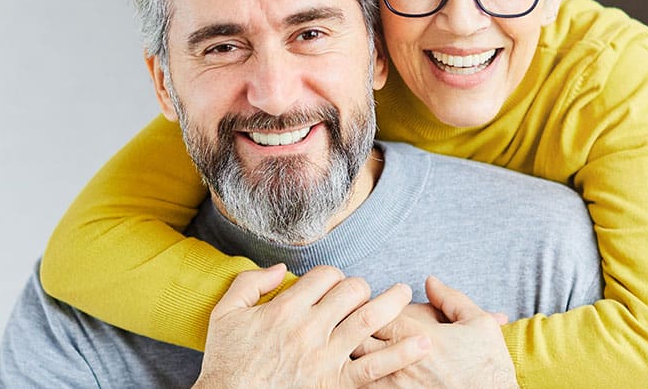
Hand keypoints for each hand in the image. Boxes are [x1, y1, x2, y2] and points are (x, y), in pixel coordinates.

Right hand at [194, 264, 430, 388]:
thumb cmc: (226, 362)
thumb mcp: (225, 313)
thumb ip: (250, 282)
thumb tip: (281, 269)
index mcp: (285, 308)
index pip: (325, 275)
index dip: (333, 276)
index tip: (331, 286)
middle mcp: (309, 328)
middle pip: (351, 291)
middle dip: (360, 287)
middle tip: (362, 294)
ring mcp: (325, 357)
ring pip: (369, 319)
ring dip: (392, 303)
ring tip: (405, 294)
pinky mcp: (334, 384)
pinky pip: (374, 367)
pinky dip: (401, 354)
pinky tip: (422, 343)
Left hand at [362, 276, 518, 388]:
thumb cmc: (488, 366)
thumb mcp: (478, 322)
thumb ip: (450, 298)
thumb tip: (430, 281)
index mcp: (415, 333)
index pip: (373, 311)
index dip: (370, 307)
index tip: (374, 307)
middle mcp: (399, 359)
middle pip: (357, 338)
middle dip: (356, 330)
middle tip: (358, 326)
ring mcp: (394, 385)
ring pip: (355, 366)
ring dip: (356, 356)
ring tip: (357, 351)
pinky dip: (364, 381)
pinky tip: (368, 376)